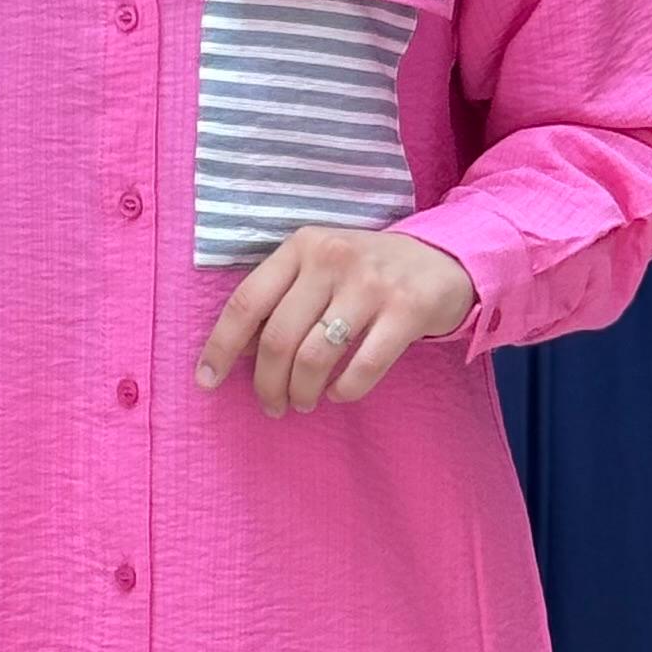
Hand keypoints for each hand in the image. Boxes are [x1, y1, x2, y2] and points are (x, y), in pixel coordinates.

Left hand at [195, 226, 477, 416]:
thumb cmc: (367, 273)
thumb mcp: (320, 269)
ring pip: (315, 356)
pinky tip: (340, 393)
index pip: (246, 301)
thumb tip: (237, 352)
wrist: (445, 260)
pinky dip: (345, 390)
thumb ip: (282, 300)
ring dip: (303, 391)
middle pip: (278, 338)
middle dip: (267, 384)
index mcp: (301, 247)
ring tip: (304, 402)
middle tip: (273, 405)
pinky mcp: (408, 308)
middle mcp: (332, 258)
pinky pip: (363, 366)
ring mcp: (372, 282)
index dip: (220, 347)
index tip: (206, 382)